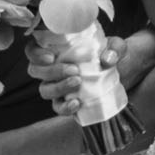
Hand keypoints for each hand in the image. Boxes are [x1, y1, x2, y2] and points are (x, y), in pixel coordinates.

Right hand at [27, 27, 154, 110]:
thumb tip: (108, 59)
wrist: (122, 72)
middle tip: (74, 70)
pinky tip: (77, 104)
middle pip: (35, 70)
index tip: (51, 56)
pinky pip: (58, 107)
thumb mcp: (116, 46)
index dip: (35, 54)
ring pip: (44, 89)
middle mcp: (51, 67)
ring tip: (78, 83)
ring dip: (58, 88)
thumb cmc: (111, 53)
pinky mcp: (65, 100)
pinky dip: (64, 107)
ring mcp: (56, 85)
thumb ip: (115, 48)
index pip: (33, 50)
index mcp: (56, 48)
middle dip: (52, 71)